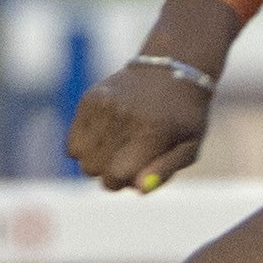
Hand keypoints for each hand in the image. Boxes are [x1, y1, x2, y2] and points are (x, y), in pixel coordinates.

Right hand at [67, 61, 211, 191]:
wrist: (172, 71)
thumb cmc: (184, 118)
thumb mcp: (189, 146)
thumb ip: (165, 171)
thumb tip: (138, 191)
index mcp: (153, 131)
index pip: (117, 175)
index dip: (122, 182)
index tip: (132, 175)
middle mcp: (125, 117)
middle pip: (95, 169)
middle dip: (109, 173)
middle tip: (127, 160)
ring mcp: (104, 106)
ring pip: (80, 157)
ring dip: (95, 160)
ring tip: (117, 148)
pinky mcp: (89, 99)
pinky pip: (72, 141)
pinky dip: (84, 146)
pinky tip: (105, 137)